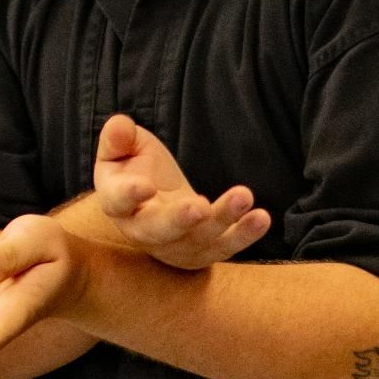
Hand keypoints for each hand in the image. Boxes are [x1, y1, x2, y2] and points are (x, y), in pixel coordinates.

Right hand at [94, 113, 269, 268]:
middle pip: (158, 231)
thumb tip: (119, 126)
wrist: (154, 200)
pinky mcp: (201, 252)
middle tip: (200, 207)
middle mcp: (142, 231)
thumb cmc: (135, 169)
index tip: (144, 186)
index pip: (118, 201)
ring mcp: (173, 246)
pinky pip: (223, 247)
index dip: (128, 196)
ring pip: (197, 239)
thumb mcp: (123, 148)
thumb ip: (118, 138)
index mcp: (117, 203)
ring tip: (244, 196)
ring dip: (222, 220)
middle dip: (179, 220)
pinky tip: (261, 217)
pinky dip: (244, 235)